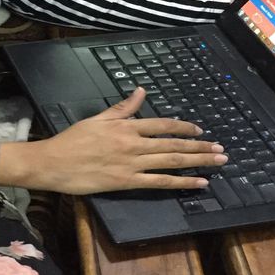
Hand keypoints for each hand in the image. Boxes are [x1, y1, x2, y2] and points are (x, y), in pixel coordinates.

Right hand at [0, 87, 227, 193]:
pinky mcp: (126, 182)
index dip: (183, 128)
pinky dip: (182, 183)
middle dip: (200, 147)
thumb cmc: (72, 139)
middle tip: (221, 149)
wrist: (53, 163)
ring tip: (218, 162)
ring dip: (198, 161)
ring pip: (171, 162)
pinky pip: (160, 183)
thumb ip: (122, 108)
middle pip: (173, 145)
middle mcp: (133, 144)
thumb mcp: (98, 118)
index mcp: (126, 126)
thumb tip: (141, 90)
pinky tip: (199, 183)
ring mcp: (131, 164)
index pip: (162, 125)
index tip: (200, 131)